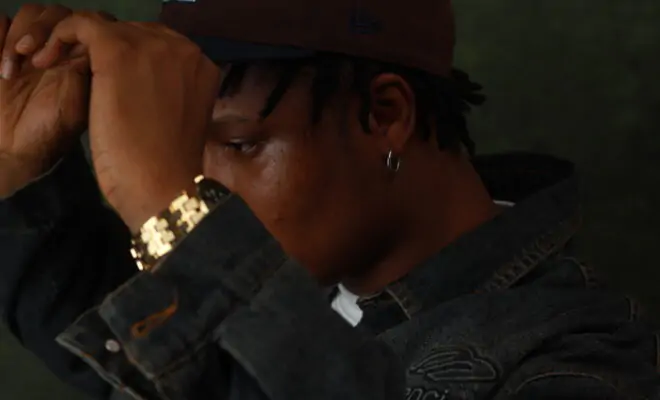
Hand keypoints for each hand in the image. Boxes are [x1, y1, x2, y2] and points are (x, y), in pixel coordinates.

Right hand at [0, 4, 89, 197]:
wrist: (14, 147)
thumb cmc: (50, 132)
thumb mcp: (76, 106)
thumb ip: (84, 73)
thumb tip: (92, 44)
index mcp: (84, 58)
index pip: (87, 23)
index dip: (70, 33)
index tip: (52, 62)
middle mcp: (61, 47)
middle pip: (56, 12)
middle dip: (42, 32)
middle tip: (32, 63)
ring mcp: (32, 46)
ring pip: (31, 13)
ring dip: (17, 36)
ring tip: (10, 71)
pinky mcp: (2, 47)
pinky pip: (0, 20)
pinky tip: (1, 63)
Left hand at [34, 13, 221, 231]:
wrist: (162, 186)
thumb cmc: (170, 167)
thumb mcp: (176, 119)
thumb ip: (168, 91)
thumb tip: (139, 82)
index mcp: (202, 65)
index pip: (158, 46)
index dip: (129, 59)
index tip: (105, 80)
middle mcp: (184, 47)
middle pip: (133, 32)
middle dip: (103, 50)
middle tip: (77, 73)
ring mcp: (154, 46)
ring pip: (105, 27)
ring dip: (76, 44)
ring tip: (54, 67)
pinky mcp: (119, 50)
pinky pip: (81, 25)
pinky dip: (59, 37)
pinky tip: (46, 60)